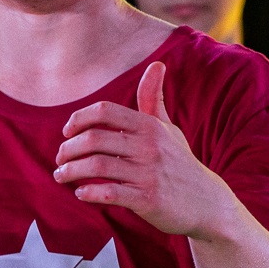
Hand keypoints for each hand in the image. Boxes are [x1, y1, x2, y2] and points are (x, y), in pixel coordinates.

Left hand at [55, 64, 237, 237]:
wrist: (207, 203)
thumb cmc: (181, 163)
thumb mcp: (169, 129)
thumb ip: (154, 99)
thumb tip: (157, 64)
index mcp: (150, 126)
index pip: (105, 111)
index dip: (79, 118)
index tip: (67, 131)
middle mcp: (149, 146)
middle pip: (94, 139)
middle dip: (68, 149)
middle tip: (60, 158)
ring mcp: (149, 174)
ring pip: (97, 166)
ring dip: (71, 171)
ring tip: (61, 175)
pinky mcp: (148, 200)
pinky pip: (110, 193)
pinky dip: (89, 193)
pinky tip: (81, 193)